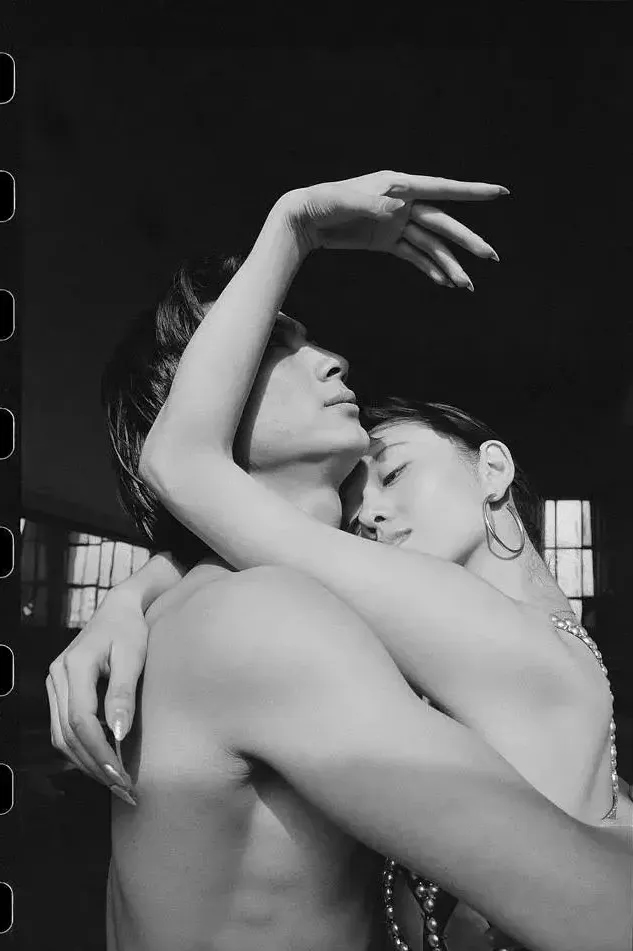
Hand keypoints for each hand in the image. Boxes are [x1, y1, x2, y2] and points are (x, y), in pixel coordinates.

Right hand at [46, 590, 148, 801]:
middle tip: (122, 788)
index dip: (98, 751)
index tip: (120, 773)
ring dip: (86, 762)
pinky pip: (63, 728)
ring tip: (115, 782)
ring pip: (61, 736)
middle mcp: (57, 676)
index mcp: (75, 665)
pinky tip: (104, 761)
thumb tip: (118, 733)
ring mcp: (55, 684)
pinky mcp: (60, 691)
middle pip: (67, 734)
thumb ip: (123, 692)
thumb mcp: (133, 656)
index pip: (80, 720)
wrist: (119, 610)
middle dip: (94, 765)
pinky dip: (81, 749)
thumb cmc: (131, 630)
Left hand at [281, 169, 507, 289]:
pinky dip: (430, 269)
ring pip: (431, 245)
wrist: (304, 218)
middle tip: (491, 257)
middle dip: (467, 241)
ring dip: (449, 264)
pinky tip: (446, 283)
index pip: (442, 189)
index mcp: (399, 186)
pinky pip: (414, 256)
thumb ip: (373, 204)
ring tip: (467, 285)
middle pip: (443, 224)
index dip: (472, 192)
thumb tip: (398, 208)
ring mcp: (396, 224)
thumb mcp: (346, 200)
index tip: (500, 193)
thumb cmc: (324, 201)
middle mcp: (403, 204)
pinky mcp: (387, 242)